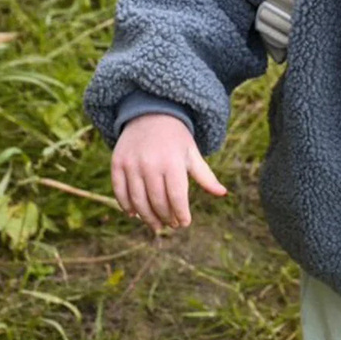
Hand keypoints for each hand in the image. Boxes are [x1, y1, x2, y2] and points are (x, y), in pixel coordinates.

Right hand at [111, 114, 226, 232]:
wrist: (151, 113)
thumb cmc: (176, 138)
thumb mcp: (192, 153)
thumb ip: (205, 176)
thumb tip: (222, 193)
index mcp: (172, 162)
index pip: (177, 197)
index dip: (181, 214)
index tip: (185, 223)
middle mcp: (150, 164)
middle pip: (157, 201)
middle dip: (165, 218)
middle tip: (171, 225)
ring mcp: (132, 164)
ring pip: (138, 200)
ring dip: (147, 217)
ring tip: (156, 225)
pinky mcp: (118, 163)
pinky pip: (120, 191)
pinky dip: (126, 205)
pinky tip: (134, 214)